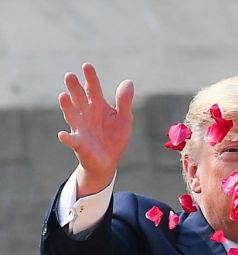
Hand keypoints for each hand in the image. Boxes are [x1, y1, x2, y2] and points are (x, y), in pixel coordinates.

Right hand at [57, 63, 133, 196]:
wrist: (109, 160)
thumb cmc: (115, 137)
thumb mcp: (124, 118)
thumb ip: (124, 101)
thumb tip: (128, 81)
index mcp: (98, 106)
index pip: (93, 89)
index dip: (90, 78)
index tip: (87, 66)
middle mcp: (86, 114)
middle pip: (80, 98)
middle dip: (74, 88)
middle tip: (69, 75)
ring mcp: (81, 128)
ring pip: (72, 115)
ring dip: (67, 107)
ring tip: (63, 96)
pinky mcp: (79, 144)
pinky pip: (71, 140)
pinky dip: (67, 138)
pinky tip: (63, 135)